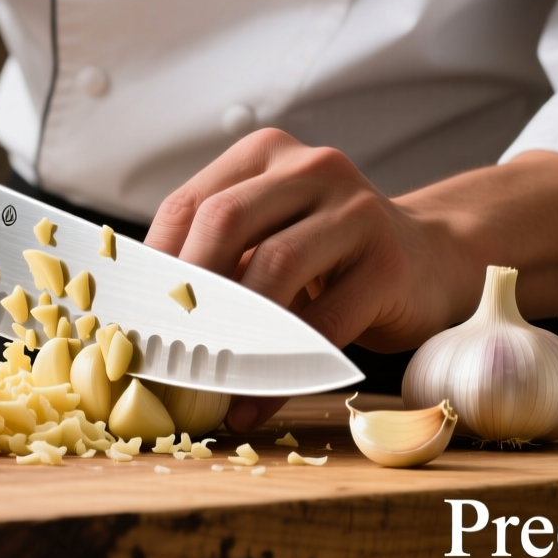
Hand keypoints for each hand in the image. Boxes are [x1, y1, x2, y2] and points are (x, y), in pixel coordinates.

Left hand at [144, 129, 557, 432]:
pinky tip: (252, 404)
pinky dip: (278, 371)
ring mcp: (357, 210)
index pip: (188, 205)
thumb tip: (133, 321)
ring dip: (230, 335)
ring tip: (202, 382)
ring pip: (273, 268)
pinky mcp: (389, 263)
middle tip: (160, 352)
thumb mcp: (266, 237)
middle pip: (224, 222)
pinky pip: (320, 323)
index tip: (127, 324)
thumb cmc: (327, 258)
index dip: (152, 269)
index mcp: (265, 154)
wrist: (430, 262)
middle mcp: (312, 168)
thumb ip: (212, 259)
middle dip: (186, 293)